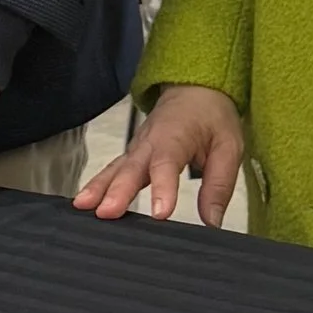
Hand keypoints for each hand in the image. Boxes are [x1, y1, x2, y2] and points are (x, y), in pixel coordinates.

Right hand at [74, 82, 243, 228]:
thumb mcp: (229, 147)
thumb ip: (219, 186)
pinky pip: (111, 171)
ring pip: (115, 169)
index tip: (160, 213)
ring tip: (84, 206)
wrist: (194, 90)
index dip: (163, 188)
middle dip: (118, 190)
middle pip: (132, 167)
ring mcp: (136, 148)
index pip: (168, 163)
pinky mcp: (130, 156)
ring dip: (99, 188)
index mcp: (177, 137)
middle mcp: (150, 142)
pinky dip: (96, 185)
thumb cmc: (211, 117)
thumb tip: (212, 222)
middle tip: (107, 212)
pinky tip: (82, 202)